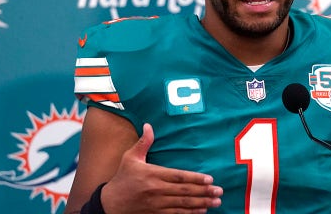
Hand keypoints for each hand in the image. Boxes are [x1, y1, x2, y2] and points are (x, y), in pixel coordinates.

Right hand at [100, 123, 222, 213]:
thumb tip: (149, 125)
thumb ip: (143, 143)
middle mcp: (156, 190)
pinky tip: (202, 211)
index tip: (209, 179)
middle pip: (184, 191)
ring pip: (183, 204)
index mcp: (152, 174)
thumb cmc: (122, 178)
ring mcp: (157, 204)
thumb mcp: (130, 158)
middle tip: (219, 191)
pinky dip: (190, 213)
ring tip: (216, 202)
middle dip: (204, 192)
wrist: (110, 203)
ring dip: (201, 203)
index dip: (195, 178)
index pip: (178, 176)